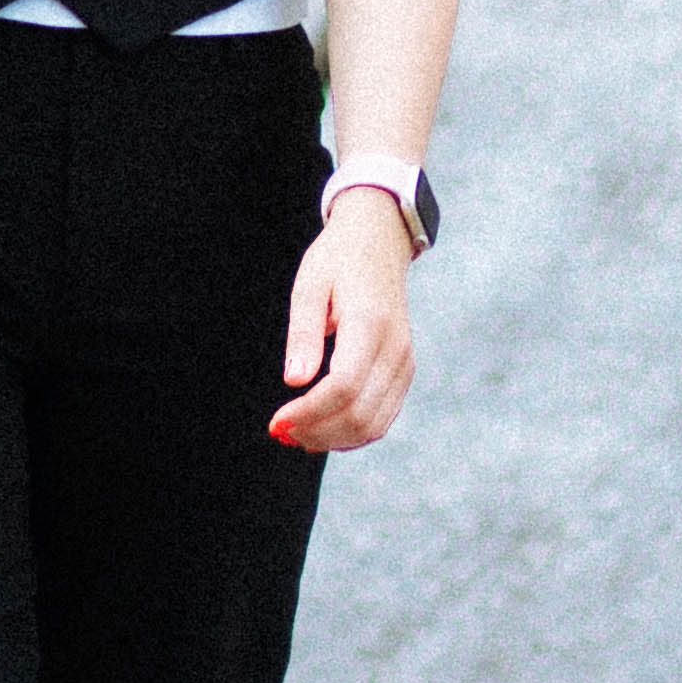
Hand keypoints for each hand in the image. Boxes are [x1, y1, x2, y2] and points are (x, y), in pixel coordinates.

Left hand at [269, 184, 416, 454]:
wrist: (378, 243)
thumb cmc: (337, 261)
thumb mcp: (309, 285)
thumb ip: (303, 333)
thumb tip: (294, 381)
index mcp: (370, 324)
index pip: (343, 386)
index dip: (309, 412)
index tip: (276, 421)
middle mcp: (395, 349)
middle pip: (360, 414)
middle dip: (317, 431)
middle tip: (280, 431)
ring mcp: (405, 362)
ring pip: (374, 424)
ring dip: (333, 439)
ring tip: (296, 434)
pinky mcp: (405, 371)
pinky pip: (383, 417)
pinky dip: (352, 433)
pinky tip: (322, 430)